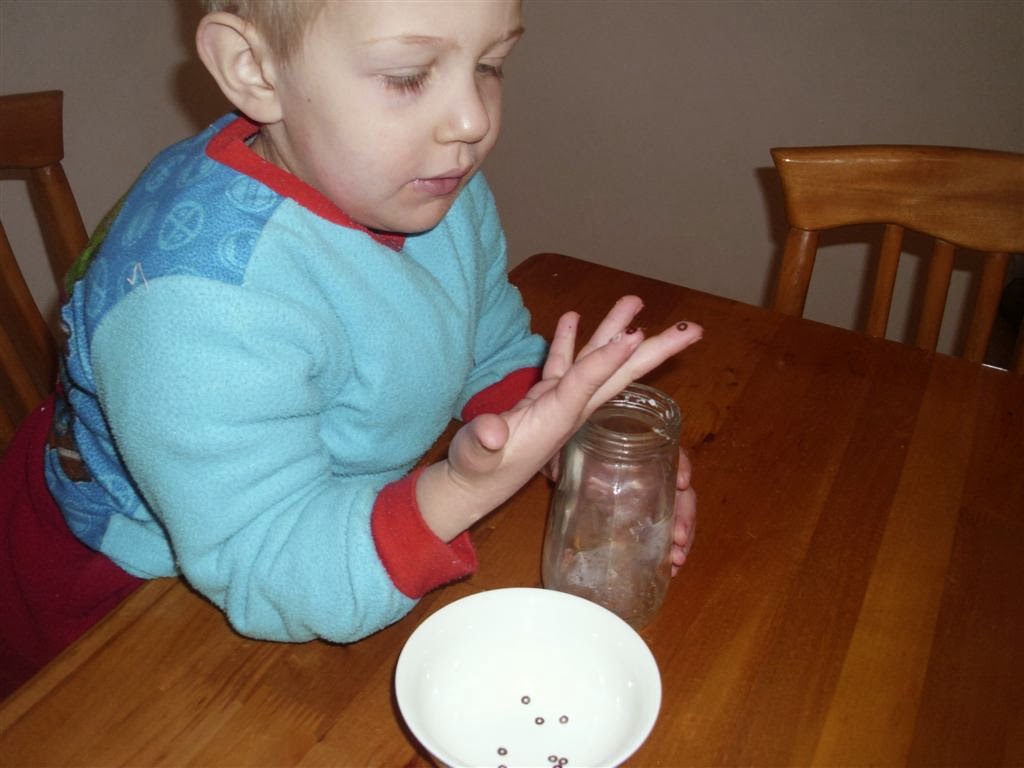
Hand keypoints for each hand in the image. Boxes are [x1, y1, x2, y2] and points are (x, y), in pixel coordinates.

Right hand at [417, 296, 702, 540]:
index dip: (609, 360)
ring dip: (615, 331)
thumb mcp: (474, 459)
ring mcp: (559, 402)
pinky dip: (571, 342)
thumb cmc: (475, 474)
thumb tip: (490, 432)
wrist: (474, 488)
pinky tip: (575, 316)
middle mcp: (568, 410)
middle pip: (618, 374)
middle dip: (653, 351)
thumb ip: (482, 444)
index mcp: (556, 421)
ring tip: (635, 300)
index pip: (587, 385)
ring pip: (596, 361)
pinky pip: (564, 365)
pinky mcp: (544, 398)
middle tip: (691, 328)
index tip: (636, 335)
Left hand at [545, 443, 697, 576]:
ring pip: (677, 515)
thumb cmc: (568, 452)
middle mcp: (650, 474)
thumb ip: (560, 457)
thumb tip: (558, 472)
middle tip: (679, 538)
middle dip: (685, 515)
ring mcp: (648, 499)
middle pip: (680, 491)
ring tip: (677, 560)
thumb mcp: (563, 451)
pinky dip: (669, 551)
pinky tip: (670, 568)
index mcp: (638, 452)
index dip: (682, 465)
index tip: (682, 483)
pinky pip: (664, 533)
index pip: (670, 452)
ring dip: (682, 538)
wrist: (557, 458)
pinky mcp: (640, 521)